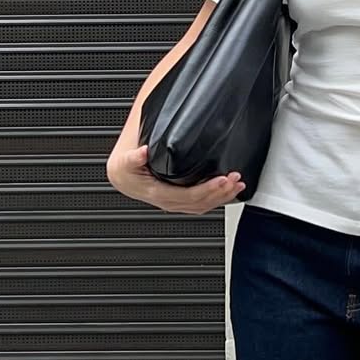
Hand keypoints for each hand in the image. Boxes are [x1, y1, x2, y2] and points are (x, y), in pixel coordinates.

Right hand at [106, 143, 244, 213]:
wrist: (122, 177)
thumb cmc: (125, 169)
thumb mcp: (124, 161)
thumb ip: (133, 157)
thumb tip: (142, 153)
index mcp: (158, 193)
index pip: (188, 196)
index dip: (206, 189)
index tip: (221, 179)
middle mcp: (169, 202)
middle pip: (201, 202)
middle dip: (220, 192)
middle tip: (234, 179)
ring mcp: (176, 204)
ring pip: (204, 206)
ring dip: (222, 197)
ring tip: (237, 185)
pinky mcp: (181, 201)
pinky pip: (202, 204)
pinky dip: (217, 198)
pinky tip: (228, 191)